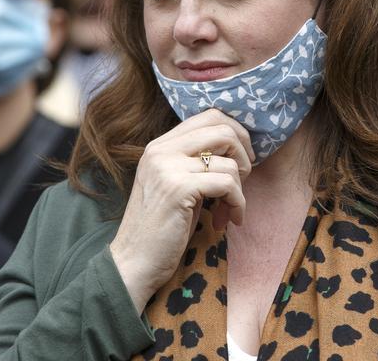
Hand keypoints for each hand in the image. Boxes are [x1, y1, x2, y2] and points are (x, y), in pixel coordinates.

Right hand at [108, 109, 254, 311]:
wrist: (133, 262)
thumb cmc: (160, 229)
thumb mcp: (176, 185)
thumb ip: (195, 162)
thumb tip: (238, 148)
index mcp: (160, 145)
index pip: (209, 116)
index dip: (236, 135)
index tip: (240, 162)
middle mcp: (161, 150)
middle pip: (223, 128)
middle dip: (244, 156)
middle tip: (241, 182)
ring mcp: (168, 167)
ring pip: (229, 162)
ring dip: (240, 190)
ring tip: (229, 211)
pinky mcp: (178, 189)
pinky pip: (227, 184)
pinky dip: (237, 204)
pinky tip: (228, 220)